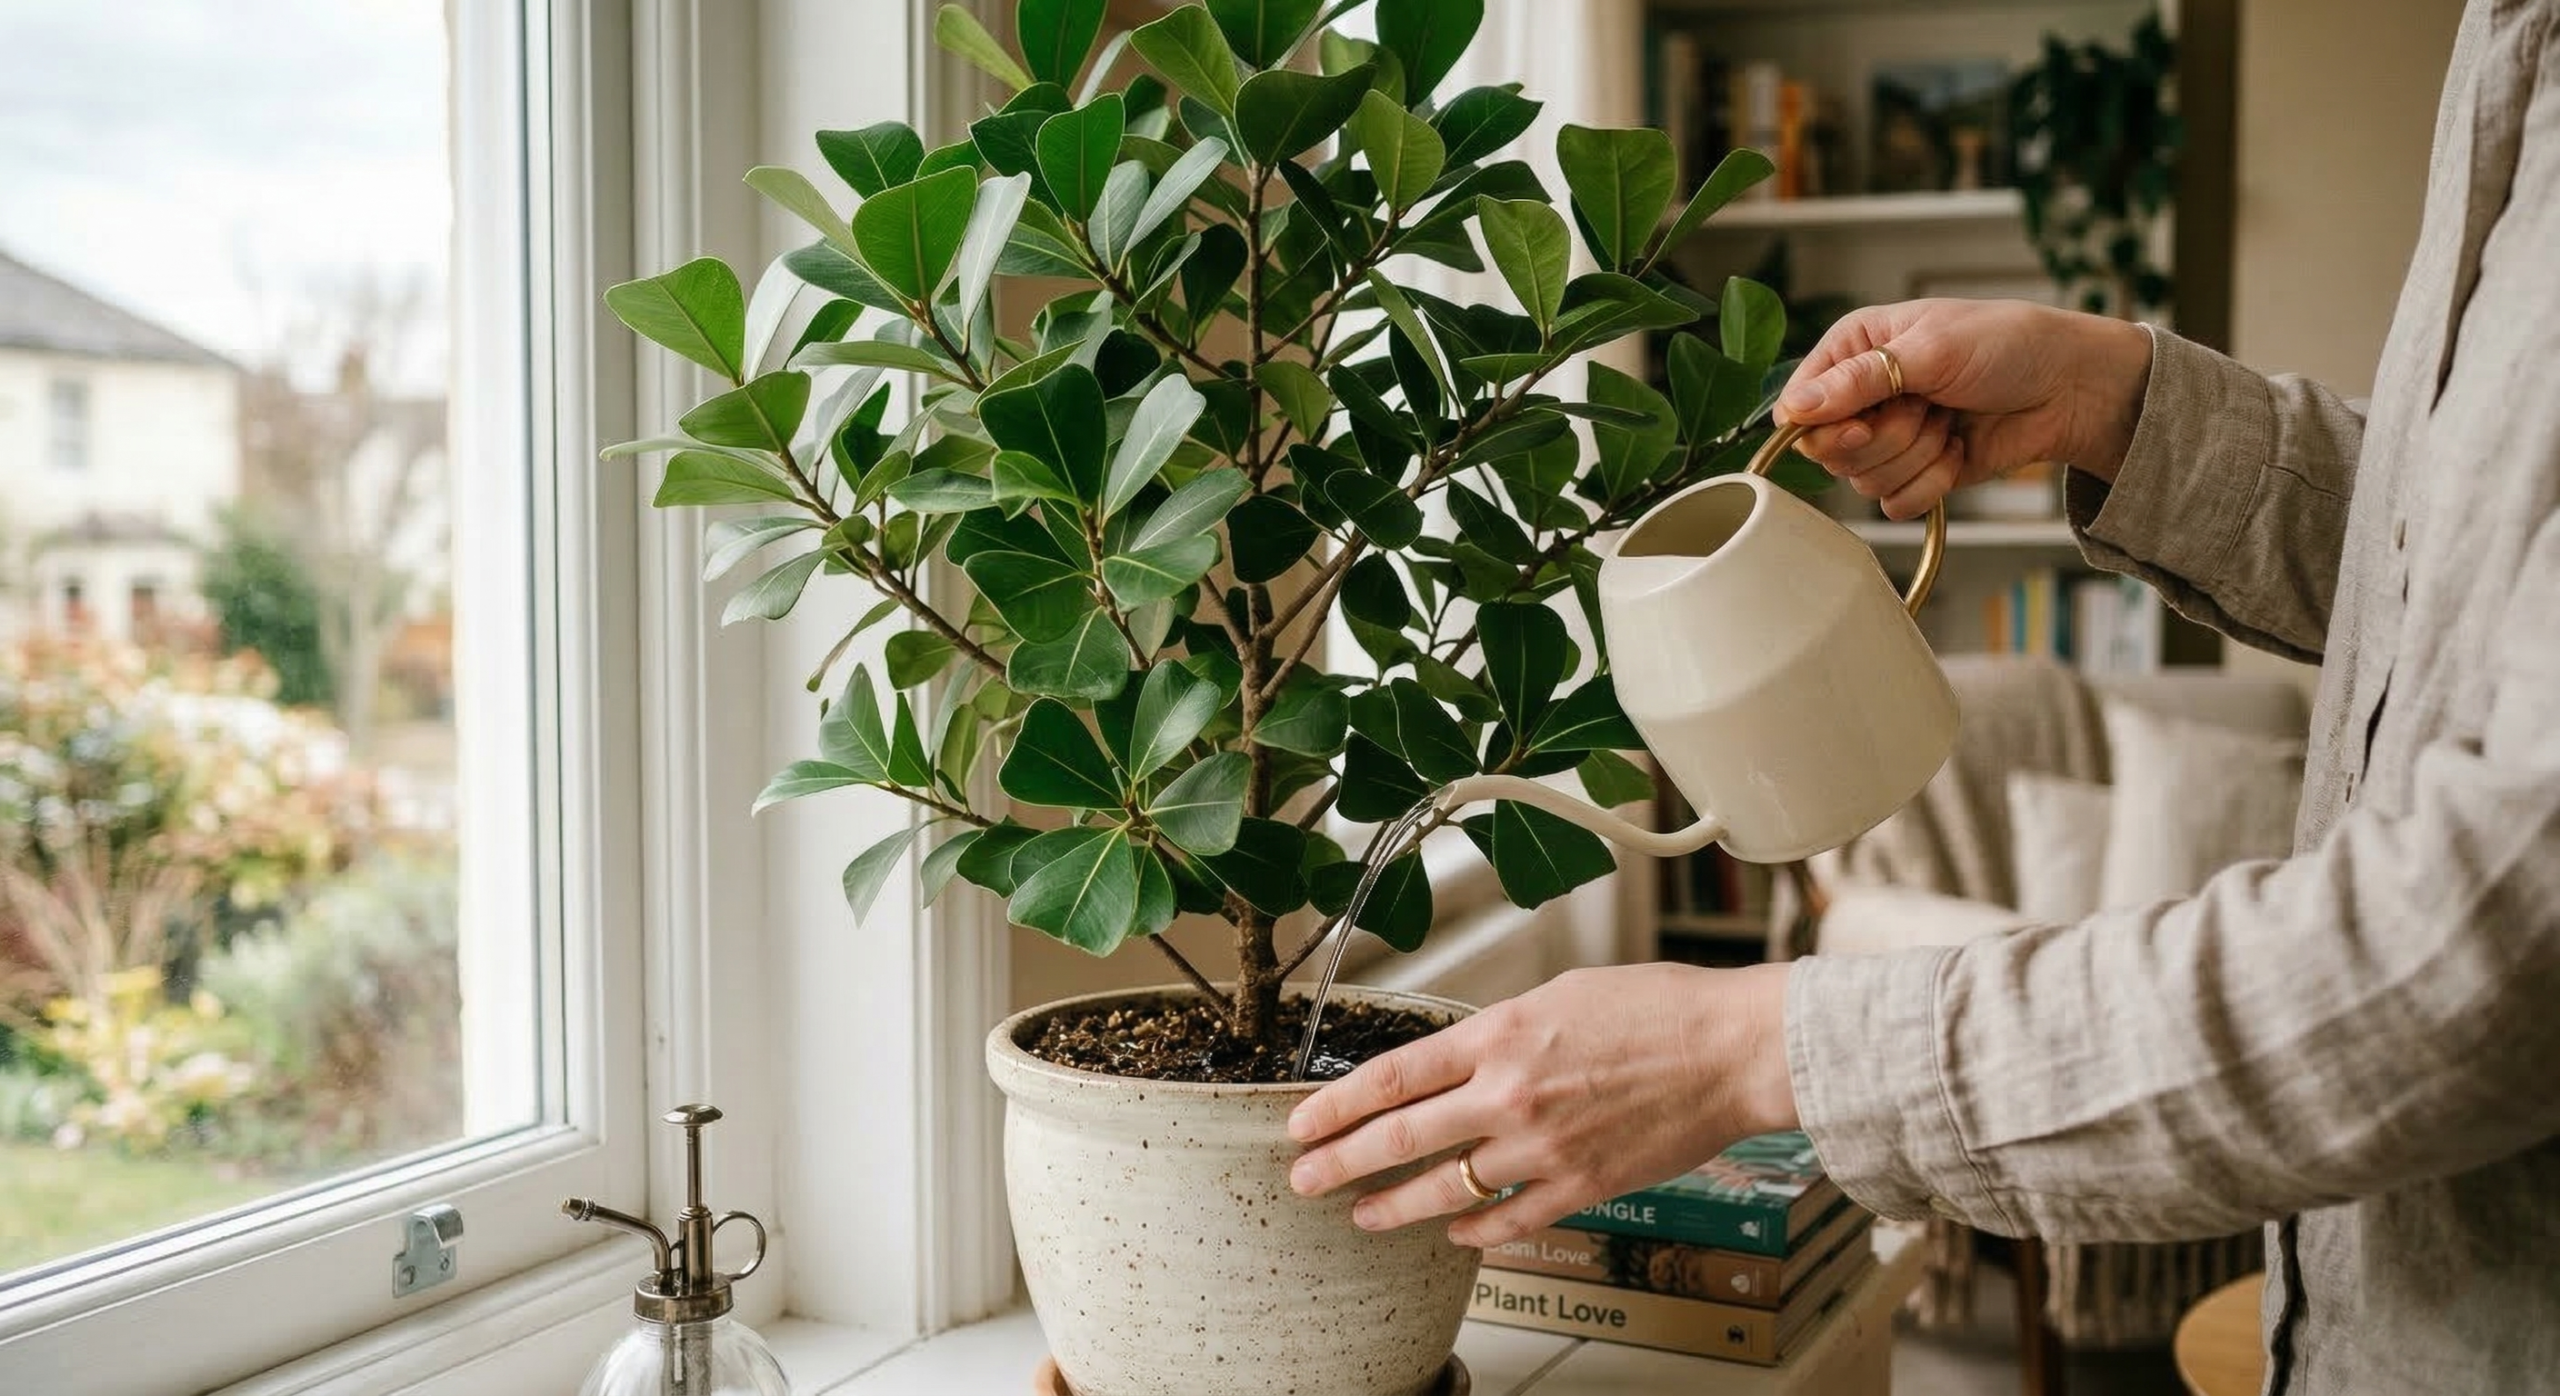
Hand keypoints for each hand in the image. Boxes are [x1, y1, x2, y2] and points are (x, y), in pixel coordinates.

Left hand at [1286, 963, 1797, 1248]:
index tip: (1302, 1124)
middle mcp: (1508, 1093)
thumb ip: (1499, 1031)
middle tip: (1302, 1180)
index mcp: (1498, 1034)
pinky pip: (1507, 1219)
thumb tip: (1458, 1059)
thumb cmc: (1656, 1008)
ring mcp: (1542, 1146)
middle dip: (1339, 1163)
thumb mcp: (1557, 994)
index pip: (1392, 1076)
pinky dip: (1471, 1229)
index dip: (1336, 1105)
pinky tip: (1451, 1231)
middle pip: (1400, 1137)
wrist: (1730, 1049)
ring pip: (1444, 1187)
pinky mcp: (1580, 1186)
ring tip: (1363, 1214)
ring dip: (1394, 1205)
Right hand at [1776, 299, 2155, 519]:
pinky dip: (1933, 483)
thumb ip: (1857, 381)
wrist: (2070, 387)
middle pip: (1830, 452)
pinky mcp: (1917, 473)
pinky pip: (1895, 504)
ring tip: (1951, 422)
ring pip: (1863, 481)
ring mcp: (1889, 437)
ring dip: (1917, 456)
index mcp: (1854, 349)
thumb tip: (1793, 410)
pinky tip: (1959, 450)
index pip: (1800, 405)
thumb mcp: (1931, 349)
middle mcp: (1863, 396)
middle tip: (1927, 408)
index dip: (1824, 426)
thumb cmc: (2009, 344)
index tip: (1862, 424)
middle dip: (1888, 438)